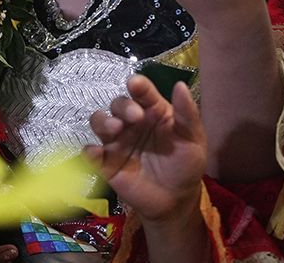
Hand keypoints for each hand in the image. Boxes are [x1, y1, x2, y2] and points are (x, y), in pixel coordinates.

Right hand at [85, 75, 206, 223]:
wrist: (176, 200)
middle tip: (135, 116)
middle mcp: (131, 122)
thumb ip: (187, 114)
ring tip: (115, 128)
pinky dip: (89, 151)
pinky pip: (91, 154)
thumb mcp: (193, 139)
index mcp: (153, 111)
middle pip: (118, 104)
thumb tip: (180, 85)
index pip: (142, 92)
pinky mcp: (106, 163)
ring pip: (100, 122)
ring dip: (103, 121)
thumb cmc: (186, 164)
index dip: (138, 85)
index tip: (135, 84)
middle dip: (123, 106)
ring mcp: (117, 141)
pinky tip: (95, 153)